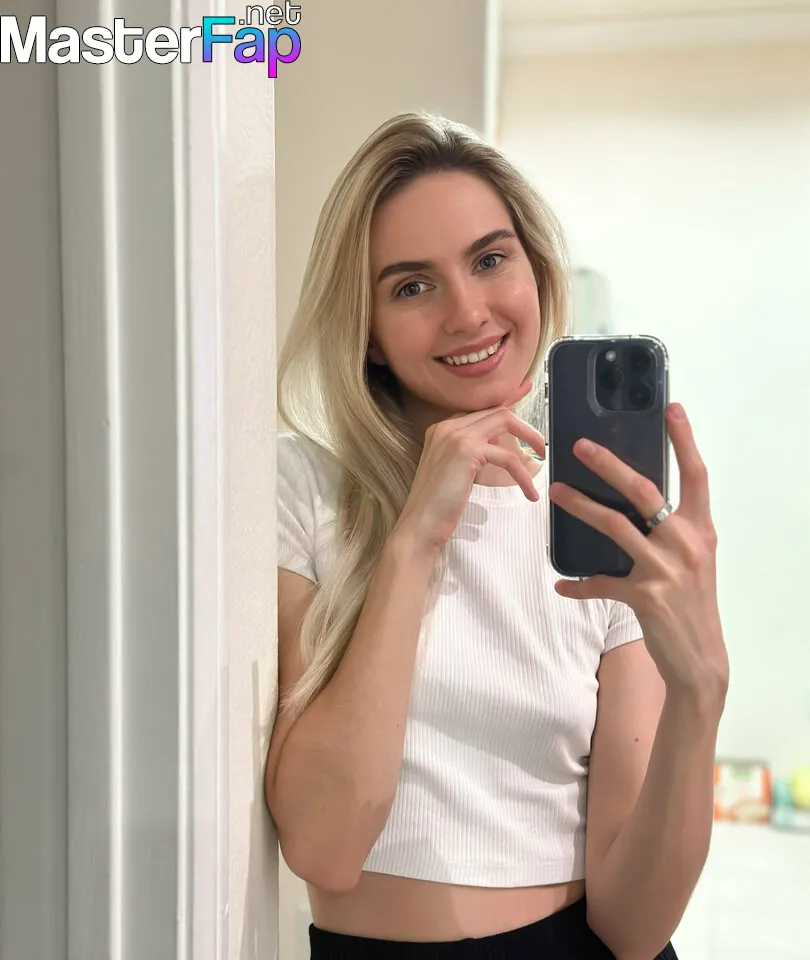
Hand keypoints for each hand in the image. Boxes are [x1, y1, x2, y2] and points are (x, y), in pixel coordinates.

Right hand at [394, 380, 545, 554]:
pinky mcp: (467, 451)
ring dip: (529, 438)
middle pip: (496, 411)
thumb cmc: (436, 506)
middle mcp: (447, 426)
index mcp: (441, 429)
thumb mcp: (454, 472)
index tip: (524, 390)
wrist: (419, 525)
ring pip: (505, 421)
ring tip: (541, 458)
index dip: (505, 401)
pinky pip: (507, 457)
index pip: (479, 409)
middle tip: (541, 441)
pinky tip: (529, 492)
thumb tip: (496, 444)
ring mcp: (456, 436)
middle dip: (524, 422)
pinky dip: (522, 475)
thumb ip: (471, 453)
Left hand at [548, 402, 727, 700]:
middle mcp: (686, 542)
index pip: (696, 474)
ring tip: (555, 492)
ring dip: (579, 507)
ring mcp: (665, 569)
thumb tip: (634, 501)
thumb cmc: (692, 602)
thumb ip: (670, 529)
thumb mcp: (692, 559)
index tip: (671, 407)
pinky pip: (602, 582)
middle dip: (609, 465)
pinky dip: (579, 584)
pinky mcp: (645, 596)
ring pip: (614, 525)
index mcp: (700, 528)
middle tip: (579, 446)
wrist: (699, 658)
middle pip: (644, 491)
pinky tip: (561, 585)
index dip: (684, 440)